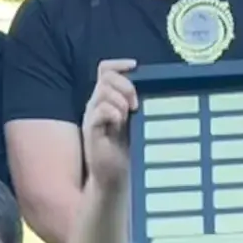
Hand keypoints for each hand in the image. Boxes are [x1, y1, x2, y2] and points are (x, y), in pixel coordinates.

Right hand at [80, 59, 139, 186]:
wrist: (113, 178)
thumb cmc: (125, 151)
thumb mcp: (134, 122)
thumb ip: (135, 104)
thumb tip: (152, 87)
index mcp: (106, 100)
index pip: (105, 70)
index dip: (118, 64)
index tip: (135, 66)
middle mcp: (96, 105)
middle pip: (106, 77)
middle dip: (125, 85)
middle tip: (136, 104)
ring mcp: (91, 118)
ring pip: (102, 91)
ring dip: (120, 100)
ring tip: (128, 117)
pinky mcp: (90, 131)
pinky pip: (99, 111)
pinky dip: (113, 113)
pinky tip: (120, 123)